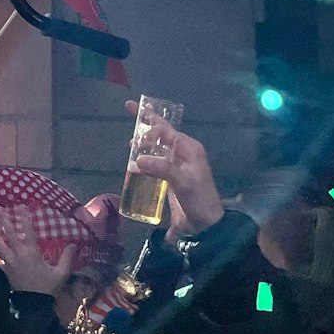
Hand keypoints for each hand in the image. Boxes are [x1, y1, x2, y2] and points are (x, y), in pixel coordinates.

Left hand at [0, 206, 74, 296]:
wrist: (34, 305)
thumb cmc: (48, 287)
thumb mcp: (61, 273)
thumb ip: (67, 257)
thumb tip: (74, 244)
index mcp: (31, 252)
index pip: (27, 230)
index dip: (23, 217)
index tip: (20, 205)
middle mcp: (18, 254)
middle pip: (8, 234)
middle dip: (3, 220)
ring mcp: (9, 262)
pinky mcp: (6, 271)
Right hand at [125, 100, 223, 237]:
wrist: (205, 226)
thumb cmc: (199, 200)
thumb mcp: (183, 182)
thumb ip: (162, 169)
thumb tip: (138, 159)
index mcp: (189, 149)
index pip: (166, 129)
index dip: (149, 118)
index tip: (133, 108)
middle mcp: (183, 154)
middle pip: (160, 135)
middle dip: (145, 126)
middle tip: (128, 115)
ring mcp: (176, 166)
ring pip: (156, 149)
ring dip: (143, 145)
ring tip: (129, 144)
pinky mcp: (170, 179)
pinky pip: (155, 163)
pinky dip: (144, 161)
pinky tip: (134, 164)